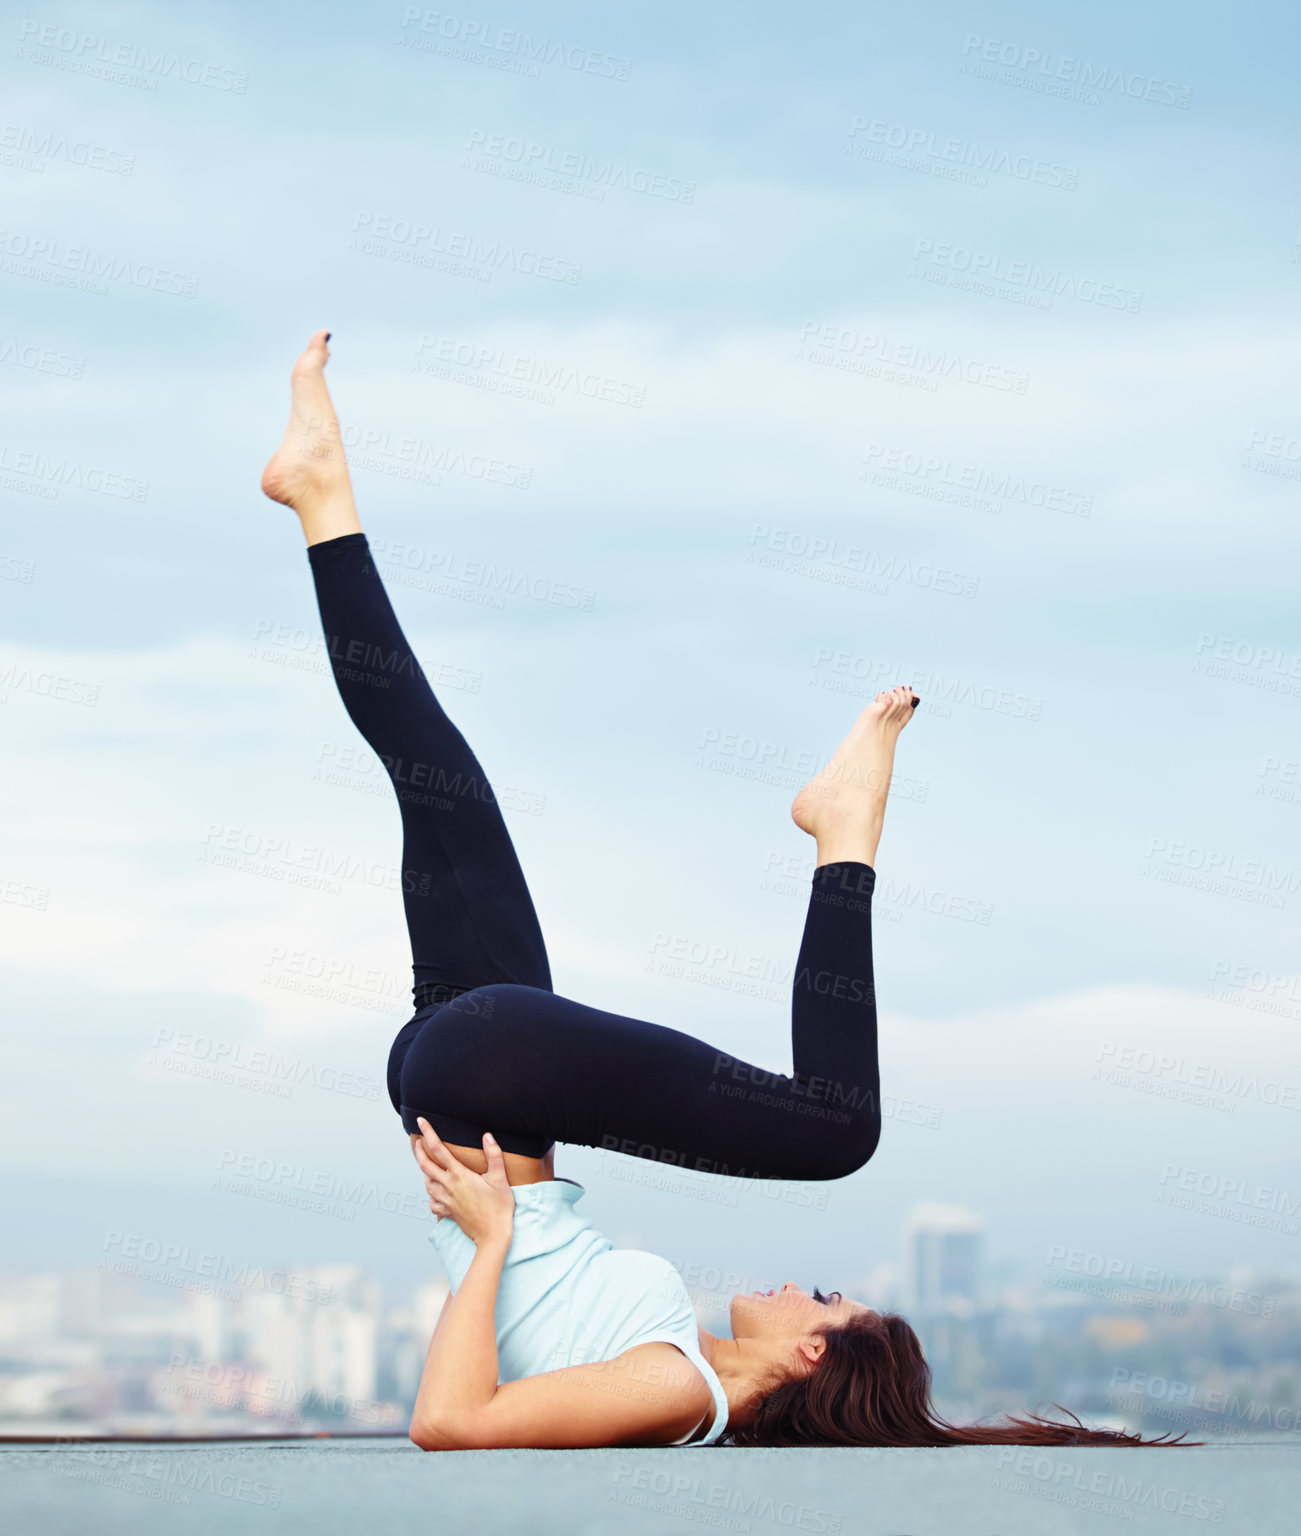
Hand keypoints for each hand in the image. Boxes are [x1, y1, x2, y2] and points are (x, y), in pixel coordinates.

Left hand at [413, 1119, 514, 1247]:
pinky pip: (432, 1202)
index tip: (421, 1121)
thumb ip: (493, 1155)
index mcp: (460, 1175)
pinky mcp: (448, 1212)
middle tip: (417, 1141)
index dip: (429, 1133)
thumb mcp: (500, 1179)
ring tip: (427, 1164)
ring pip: (427, 1183)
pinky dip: (431, 1194)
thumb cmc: (499, 1207)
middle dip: (419, 1151)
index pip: (439, 1149)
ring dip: (425, 1172)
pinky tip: (435, 1191)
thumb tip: (487, 1135)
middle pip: (426, 1166)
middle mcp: (449, 1186)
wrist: (493, 1236)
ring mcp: (447, 1201)